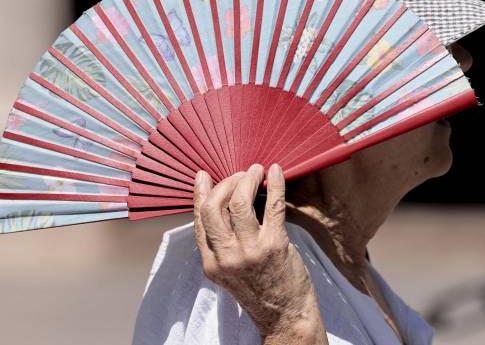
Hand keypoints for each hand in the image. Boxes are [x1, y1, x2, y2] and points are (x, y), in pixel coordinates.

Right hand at [193, 163, 327, 344]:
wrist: (285, 313)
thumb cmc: (259, 286)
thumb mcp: (229, 270)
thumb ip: (221, 243)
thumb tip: (219, 204)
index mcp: (211, 262)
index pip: (199, 218)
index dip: (200, 193)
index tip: (204, 176)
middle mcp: (227, 256)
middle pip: (214, 206)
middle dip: (226, 182)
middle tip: (240, 174)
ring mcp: (250, 251)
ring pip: (239, 202)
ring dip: (248, 179)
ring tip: (256, 171)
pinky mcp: (275, 245)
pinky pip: (272, 206)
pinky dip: (275, 184)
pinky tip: (276, 172)